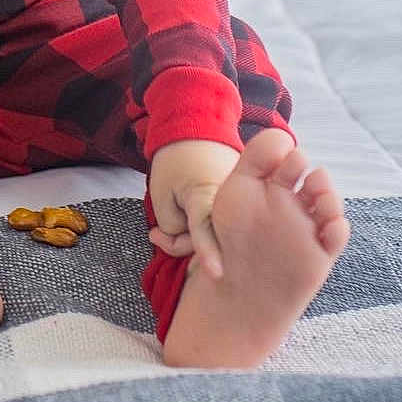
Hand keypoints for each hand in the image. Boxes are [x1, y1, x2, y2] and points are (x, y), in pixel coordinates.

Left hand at [146, 138, 239, 278]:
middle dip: (183, 242)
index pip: (206, 229)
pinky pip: (228, 224)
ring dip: (195, 235)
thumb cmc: (174, 160)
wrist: (195, 128)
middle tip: (156, 235)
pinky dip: (209, 228)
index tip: (216, 273)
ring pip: (221, 233)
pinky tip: (189, 221)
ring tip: (167, 225)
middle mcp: (232, 200)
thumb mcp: (161, 195)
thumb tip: (188, 243)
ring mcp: (242, 201)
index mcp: (208, 195)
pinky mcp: (245, 202)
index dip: (208, 252)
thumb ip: (174, 227)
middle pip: (212, 238)